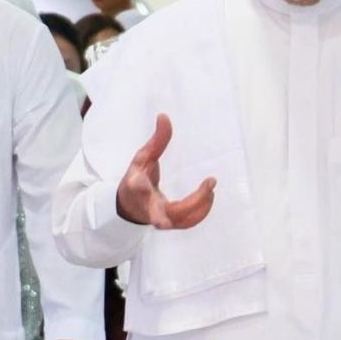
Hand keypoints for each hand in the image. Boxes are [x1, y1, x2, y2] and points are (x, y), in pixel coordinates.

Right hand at [116, 113, 215, 228]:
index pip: (137, 187)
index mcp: (137, 188)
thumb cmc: (137, 178)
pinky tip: (209, 197)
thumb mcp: (142, 157)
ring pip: (181, 221)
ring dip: (200, 206)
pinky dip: (200, 211)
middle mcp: (148, 206)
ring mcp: (159, 218)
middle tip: (207, 188)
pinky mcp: (169, 223)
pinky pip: (187, 223)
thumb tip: (164, 116)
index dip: (138, 186)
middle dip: (187, 205)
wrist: (129, 206)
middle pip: (164, 213)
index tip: (137, 182)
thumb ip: (156, 140)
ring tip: (211, 189)